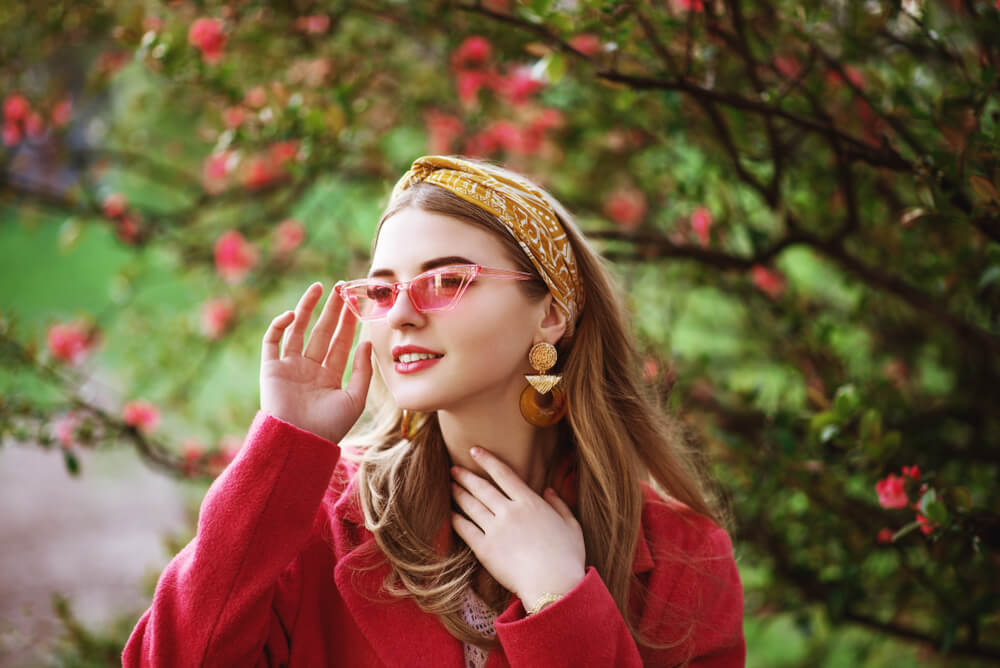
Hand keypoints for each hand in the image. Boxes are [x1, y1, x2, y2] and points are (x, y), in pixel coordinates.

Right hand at [259, 281, 372, 443]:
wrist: (299, 441)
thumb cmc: (329, 427)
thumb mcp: (355, 399)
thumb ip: (363, 370)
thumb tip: (367, 342)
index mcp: (329, 377)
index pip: (341, 343)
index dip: (348, 323)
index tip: (355, 302)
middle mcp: (309, 369)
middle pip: (322, 332)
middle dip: (331, 310)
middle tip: (341, 288)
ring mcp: (289, 367)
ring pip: (297, 330)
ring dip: (307, 308)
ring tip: (318, 288)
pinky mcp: (270, 368)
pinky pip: (272, 341)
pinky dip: (279, 325)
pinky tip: (293, 314)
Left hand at [450, 447, 585, 607]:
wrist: (553, 585)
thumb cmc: (567, 557)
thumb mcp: (572, 526)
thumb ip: (560, 505)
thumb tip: (549, 491)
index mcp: (530, 502)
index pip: (504, 474)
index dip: (487, 460)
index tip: (474, 451)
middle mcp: (509, 511)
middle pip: (482, 488)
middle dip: (466, 476)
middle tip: (454, 469)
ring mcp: (495, 530)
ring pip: (471, 506)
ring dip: (459, 493)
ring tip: (450, 486)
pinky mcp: (484, 549)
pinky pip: (465, 529)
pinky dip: (456, 519)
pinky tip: (450, 514)